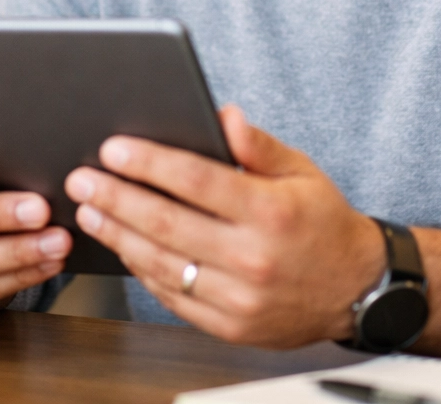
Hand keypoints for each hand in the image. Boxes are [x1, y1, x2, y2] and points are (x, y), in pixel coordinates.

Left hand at [63, 104, 384, 347]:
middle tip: (82, 180)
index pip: (197, 181)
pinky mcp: (230, 326)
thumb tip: (223, 115)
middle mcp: (254, 258)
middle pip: (168, 224)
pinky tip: (123, 246)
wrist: (358, 291)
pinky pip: (173, 296)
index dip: (149, 163)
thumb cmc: (324, 223)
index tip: (113, 148)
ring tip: (90, 212)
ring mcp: (240, 298)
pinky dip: (142, 270)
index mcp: (272, 213)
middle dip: (116, 198)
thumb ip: (257, 145)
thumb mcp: (301, 172)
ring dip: (119, 235)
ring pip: (162, 264)